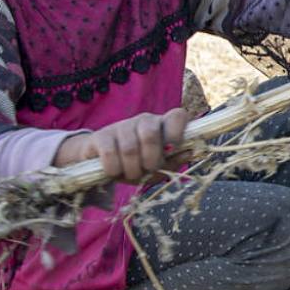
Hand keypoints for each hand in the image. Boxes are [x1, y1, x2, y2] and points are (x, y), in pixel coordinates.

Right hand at [54, 108, 192, 184]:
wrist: (100, 161)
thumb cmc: (136, 163)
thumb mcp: (156, 167)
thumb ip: (173, 162)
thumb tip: (189, 153)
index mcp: (162, 125)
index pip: (178, 115)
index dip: (178, 131)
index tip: (172, 148)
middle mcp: (143, 120)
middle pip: (151, 135)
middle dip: (151, 160)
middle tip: (147, 169)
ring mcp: (121, 126)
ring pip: (130, 148)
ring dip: (132, 169)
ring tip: (131, 174)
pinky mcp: (101, 136)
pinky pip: (110, 153)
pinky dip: (114, 169)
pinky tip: (114, 172)